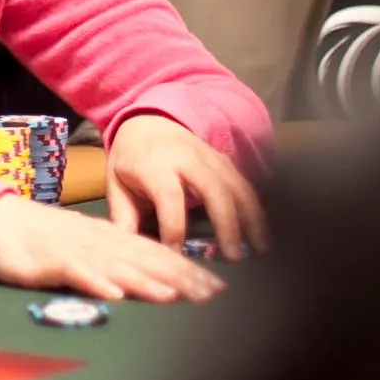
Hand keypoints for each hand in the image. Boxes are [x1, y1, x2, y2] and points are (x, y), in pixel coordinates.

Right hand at [0, 191, 224, 303]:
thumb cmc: (41, 238)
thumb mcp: (85, 246)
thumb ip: (115, 259)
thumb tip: (151, 277)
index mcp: (110, 237)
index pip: (157, 253)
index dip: (188, 270)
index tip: (219, 289)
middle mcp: (99, 241)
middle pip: (145, 259)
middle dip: (180, 278)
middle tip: (212, 297)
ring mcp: (75, 249)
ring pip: (117, 265)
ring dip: (146, 282)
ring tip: (174, 297)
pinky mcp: (48, 260)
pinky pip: (75, 272)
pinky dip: (96, 282)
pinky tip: (114, 295)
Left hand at [105, 115, 267, 261]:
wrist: (149, 122)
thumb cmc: (131, 160)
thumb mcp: (116, 183)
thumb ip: (122, 215)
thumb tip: (128, 249)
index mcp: (155, 164)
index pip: (169, 197)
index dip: (174, 229)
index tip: (176, 257)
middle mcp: (186, 158)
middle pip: (213, 189)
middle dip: (226, 224)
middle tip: (233, 257)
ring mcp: (210, 156)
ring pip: (236, 185)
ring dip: (252, 217)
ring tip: (261, 248)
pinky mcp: (224, 160)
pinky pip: (244, 183)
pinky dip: (256, 207)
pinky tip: (263, 231)